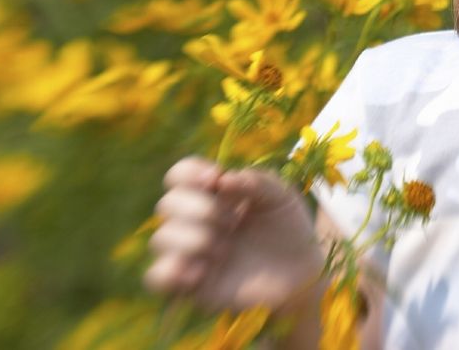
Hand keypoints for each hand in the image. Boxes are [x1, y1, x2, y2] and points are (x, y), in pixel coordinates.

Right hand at [144, 156, 324, 313]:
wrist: (302, 273)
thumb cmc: (288, 228)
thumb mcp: (282, 196)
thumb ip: (258, 181)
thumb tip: (223, 180)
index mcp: (212, 194)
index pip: (179, 175)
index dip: (189, 172)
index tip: (216, 179)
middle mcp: (195, 221)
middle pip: (166, 204)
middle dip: (200, 209)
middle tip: (233, 221)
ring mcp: (190, 253)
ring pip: (160, 238)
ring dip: (193, 239)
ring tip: (225, 249)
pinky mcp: (190, 285)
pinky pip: (156, 276)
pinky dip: (172, 270)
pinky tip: (202, 272)